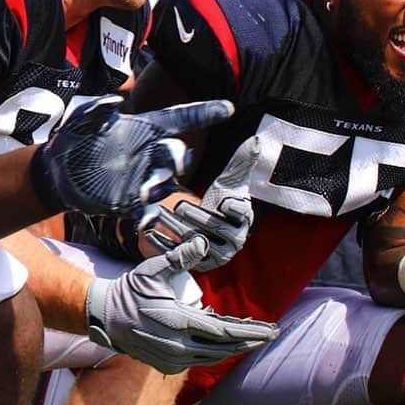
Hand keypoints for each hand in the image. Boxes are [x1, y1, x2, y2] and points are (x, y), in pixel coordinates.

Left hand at [30, 96, 233, 220]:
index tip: (227, 107)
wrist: (57, 173)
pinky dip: (149, 215)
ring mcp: (142, 178)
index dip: (204, 111)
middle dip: (179, 157)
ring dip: (161, 185)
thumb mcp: (83, 118)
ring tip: (145, 190)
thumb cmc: (73, 138)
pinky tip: (144, 219)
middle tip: (175, 158)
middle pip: (176, 153)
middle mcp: (149, 153)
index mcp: (144, 128)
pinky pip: (147, 209)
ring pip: (166, 182)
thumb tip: (114, 101)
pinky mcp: (131, 201)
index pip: (180, 117)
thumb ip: (98, 109)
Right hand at [85, 234, 278, 374]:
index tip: (270, 330)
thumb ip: (180, 257)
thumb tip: (202, 242)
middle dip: (249, 340)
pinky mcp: (166, 365)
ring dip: (232, 347)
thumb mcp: (154, 269)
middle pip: (224, 348)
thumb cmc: (130, 290)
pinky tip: (220, 340)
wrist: (104, 316)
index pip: (225, 331)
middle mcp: (179, 347)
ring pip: (212, 357)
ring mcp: (172, 359)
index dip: (250, 331)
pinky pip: (197, 360)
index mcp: (180, 323)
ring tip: (249, 335)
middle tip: (270, 334)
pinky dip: (212, 351)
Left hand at [145, 137, 259, 271]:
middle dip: (197, 216)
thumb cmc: (220, 198)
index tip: (221, 201)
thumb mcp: (229, 180)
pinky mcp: (198, 264)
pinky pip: (180, 256)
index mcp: (245, 220)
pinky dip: (164, 244)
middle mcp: (235, 241)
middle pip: (215, 228)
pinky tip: (149, 233)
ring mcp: (217, 256)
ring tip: (161, 216)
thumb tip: (256, 140)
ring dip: (177, 230)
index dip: (230, 206)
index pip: (240, 212)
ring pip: (196, 243)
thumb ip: (241, 162)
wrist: (206, 224)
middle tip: (179, 205)